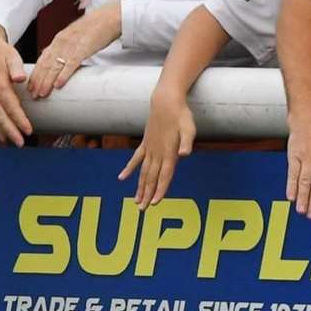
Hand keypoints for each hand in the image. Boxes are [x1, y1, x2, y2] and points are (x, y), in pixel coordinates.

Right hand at [0, 26, 31, 145]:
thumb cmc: (1, 52)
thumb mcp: (12, 55)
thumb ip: (16, 67)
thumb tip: (20, 78)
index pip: (10, 104)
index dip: (19, 118)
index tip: (28, 129)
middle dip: (11, 130)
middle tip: (21, 143)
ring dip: (2, 131)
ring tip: (13, 142)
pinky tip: (1, 135)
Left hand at [27, 3, 121, 97]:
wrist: (109, 17)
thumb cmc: (94, 29)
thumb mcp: (75, 38)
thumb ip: (66, 49)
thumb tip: (59, 63)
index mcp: (58, 40)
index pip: (42, 60)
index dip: (35, 74)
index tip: (30, 86)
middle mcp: (61, 42)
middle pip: (45, 64)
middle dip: (37, 81)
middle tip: (33, 95)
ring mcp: (71, 46)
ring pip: (54, 66)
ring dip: (47, 81)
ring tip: (42, 93)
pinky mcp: (83, 48)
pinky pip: (71, 64)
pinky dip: (63, 75)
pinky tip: (58, 85)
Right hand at [118, 87, 195, 208]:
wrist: (166, 100)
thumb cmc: (181, 115)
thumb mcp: (189, 128)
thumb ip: (187, 142)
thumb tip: (185, 154)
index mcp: (168, 152)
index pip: (164, 176)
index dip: (160, 190)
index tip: (155, 203)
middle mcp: (157, 153)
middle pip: (151, 178)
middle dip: (147, 195)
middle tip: (142, 210)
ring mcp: (150, 149)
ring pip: (143, 172)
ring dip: (139, 187)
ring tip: (135, 201)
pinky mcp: (146, 143)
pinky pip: (136, 159)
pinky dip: (129, 169)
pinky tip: (121, 178)